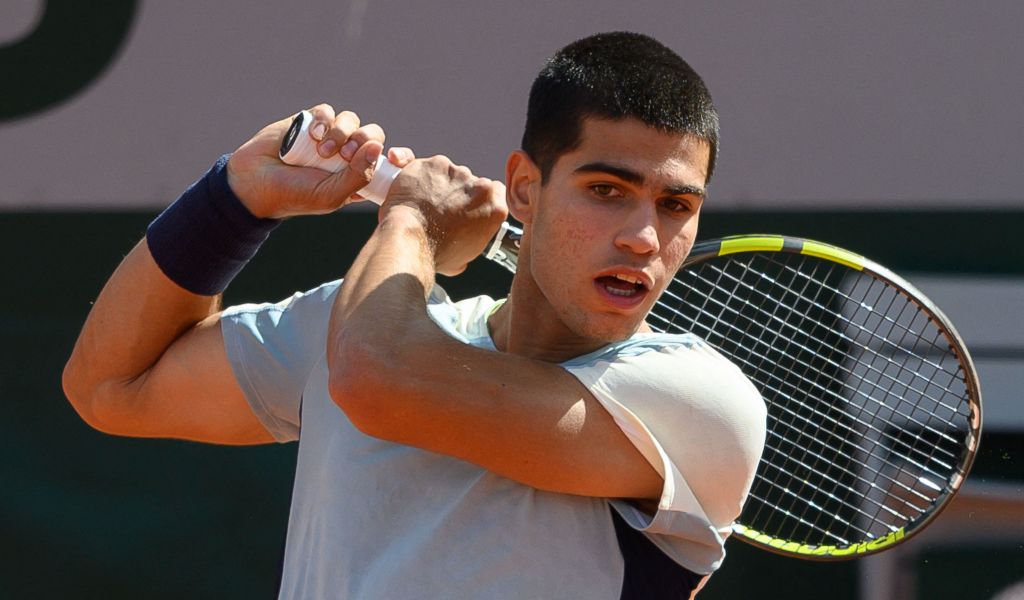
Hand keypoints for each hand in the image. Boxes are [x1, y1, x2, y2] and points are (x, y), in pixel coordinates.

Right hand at [226, 104, 387, 218]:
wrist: (254, 183)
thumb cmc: (295, 195)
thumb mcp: (331, 195)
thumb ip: (358, 175)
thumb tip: (378, 148)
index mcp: (358, 176)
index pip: (389, 162)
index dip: (399, 157)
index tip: (395, 157)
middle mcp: (347, 155)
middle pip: (374, 134)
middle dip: (364, 140)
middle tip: (344, 154)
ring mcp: (330, 137)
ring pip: (352, 120)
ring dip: (341, 132)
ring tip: (322, 150)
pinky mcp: (310, 122)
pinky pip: (328, 111)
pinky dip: (323, 120)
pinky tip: (312, 135)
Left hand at [382, 156, 507, 275]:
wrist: (409, 239)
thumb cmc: (436, 252)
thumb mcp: (466, 256)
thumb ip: (473, 239)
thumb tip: (463, 242)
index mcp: (494, 207)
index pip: (496, 193)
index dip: (480, 199)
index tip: (469, 206)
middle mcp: (480, 185)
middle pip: (471, 182)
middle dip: (458, 192)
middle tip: (441, 209)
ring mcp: (456, 171)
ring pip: (449, 172)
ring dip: (439, 183)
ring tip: (424, 202)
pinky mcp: (433, 163)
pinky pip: (427, 166)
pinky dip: (420, 175)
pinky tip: (413, 190)